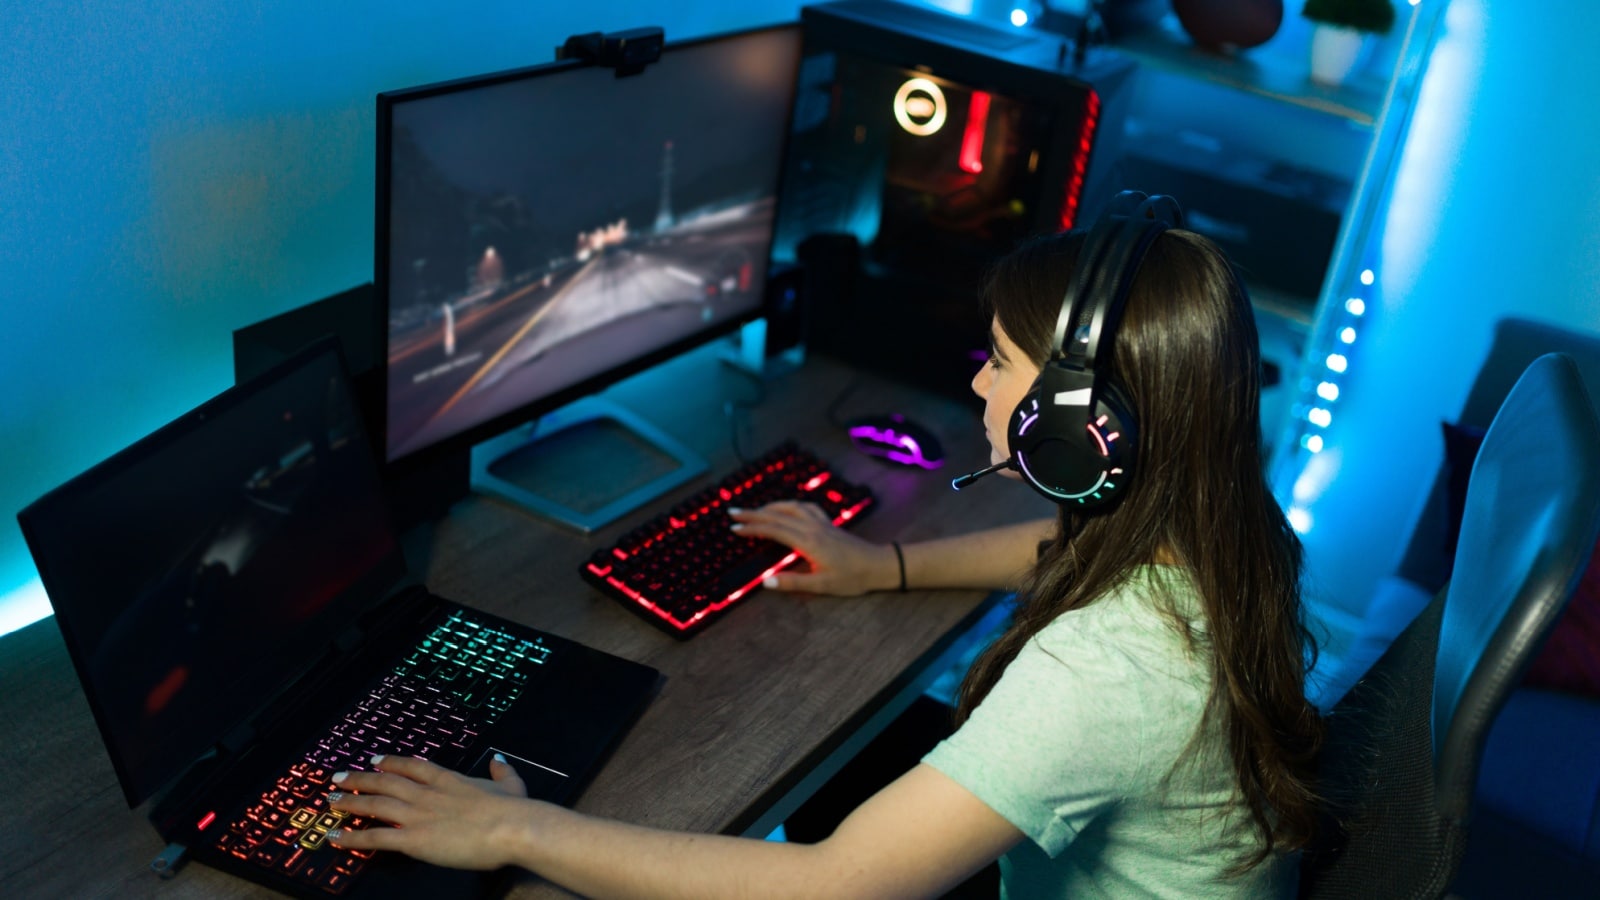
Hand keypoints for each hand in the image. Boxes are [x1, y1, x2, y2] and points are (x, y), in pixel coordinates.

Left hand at [325, 754, 536, 869]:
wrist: (511, 827)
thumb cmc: (513, 810)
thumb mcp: (511, 784)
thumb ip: (501, 771)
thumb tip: (498, 759)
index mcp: (448, 780)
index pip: (412, 766)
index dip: (390, 762)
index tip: (375, 759)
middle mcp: (426, 794)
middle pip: (385, 782)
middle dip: (360, 779)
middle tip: (339, 777)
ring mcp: (417, 815)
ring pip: (375, 805)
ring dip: (350, 802)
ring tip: (331, 800)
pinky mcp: (413, 839)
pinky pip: (376, 838)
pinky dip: (353, 837)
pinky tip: (336, 836)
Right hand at [728, 501, 898, 595]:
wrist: (878, 565)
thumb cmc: (852, 578)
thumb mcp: (822, 585)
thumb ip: (793, 583)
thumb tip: (765, 582)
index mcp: (807, 541)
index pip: (773, 530)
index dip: (752, 528)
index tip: (734, 528)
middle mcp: (812, 527)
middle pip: (778, 515)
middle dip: (754, 513)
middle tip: (733, 512)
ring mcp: (821, 523)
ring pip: (791, 506)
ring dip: (771, 506)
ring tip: (755, 510)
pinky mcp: (829, 524)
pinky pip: (806, 507)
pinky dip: (791, 504)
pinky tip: (788, 507)